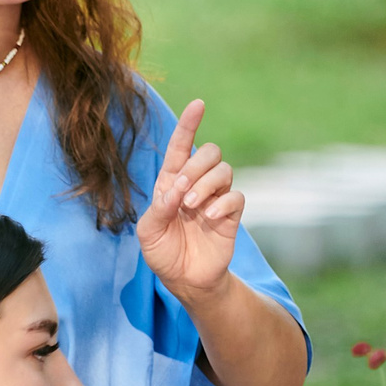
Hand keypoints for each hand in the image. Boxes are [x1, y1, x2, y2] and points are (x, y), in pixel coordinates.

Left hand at [135, 98, 243, 304]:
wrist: (185, 280)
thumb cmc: (163, 252)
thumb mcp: (148, 231)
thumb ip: (159, 207)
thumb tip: (178, 190)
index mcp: (172, 182)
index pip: (181, 146)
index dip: (190, 124)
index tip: (198, 104)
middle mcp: (196, 184)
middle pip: (209, 152)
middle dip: (196, 167)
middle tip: (182, 193)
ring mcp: (216, 198)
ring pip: (224, 170)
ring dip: (206, 184)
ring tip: (192, 206)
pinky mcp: (231, 215)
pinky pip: (236, 196)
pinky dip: (222, 203)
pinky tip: (209, 218)